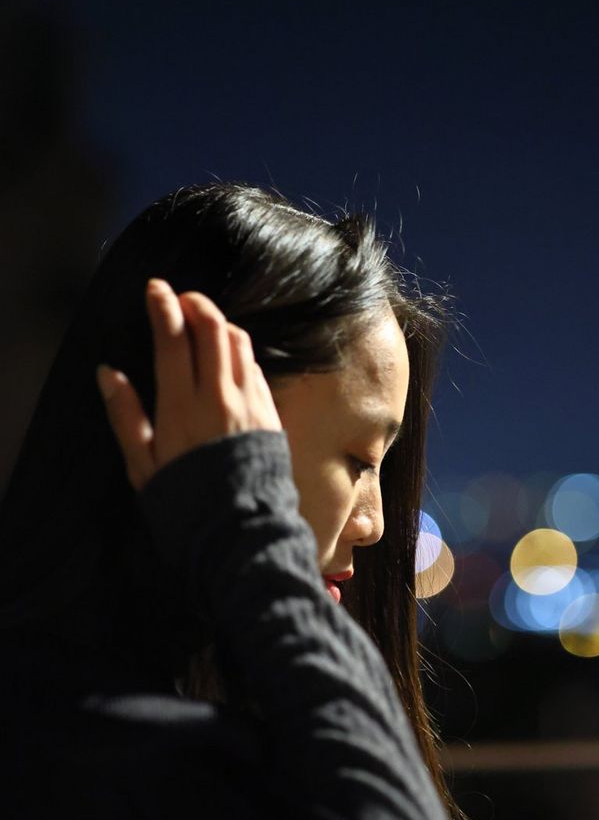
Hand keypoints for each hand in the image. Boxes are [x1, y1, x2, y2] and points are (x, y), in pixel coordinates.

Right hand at [96, 278, 281, 490]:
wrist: (241, 531)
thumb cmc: (186, 502)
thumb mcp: (143, 466)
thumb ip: (125, 416)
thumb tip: (108, 373)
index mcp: (182, 406)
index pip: (174, 339)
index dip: (164, 306)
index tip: (155, 288)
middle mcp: (220, 395)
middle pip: (212, 328)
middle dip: (195, 303)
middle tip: (180, 299)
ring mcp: (251, 401)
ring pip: (238, 341)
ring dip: (219, 322)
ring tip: (202, 322)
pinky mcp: (271, 412)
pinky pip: (255, 365)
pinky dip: (238, 349)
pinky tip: (227, 356)